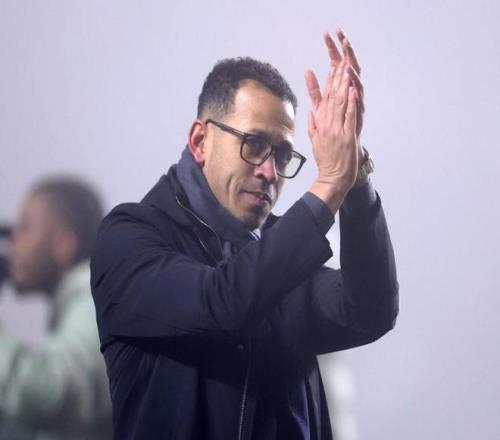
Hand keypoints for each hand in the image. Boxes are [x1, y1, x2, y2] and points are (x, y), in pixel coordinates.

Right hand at [305, 35, 360, 194]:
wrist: (332, 177)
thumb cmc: (325, 159)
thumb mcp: (314, 139)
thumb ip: (313, 122)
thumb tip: (311, 110)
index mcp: (320, 123)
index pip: (323, 98)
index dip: (328, 81)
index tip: (333, 65)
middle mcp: (326, 124)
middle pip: (331, 96)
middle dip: (336, 77)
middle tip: (341, 59)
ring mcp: (336, 129)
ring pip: (339, 103)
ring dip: (343, 85)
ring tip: (346, 69)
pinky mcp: (346, 136)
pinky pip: (348, 116)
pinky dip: (350, 103)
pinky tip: (352, 90)